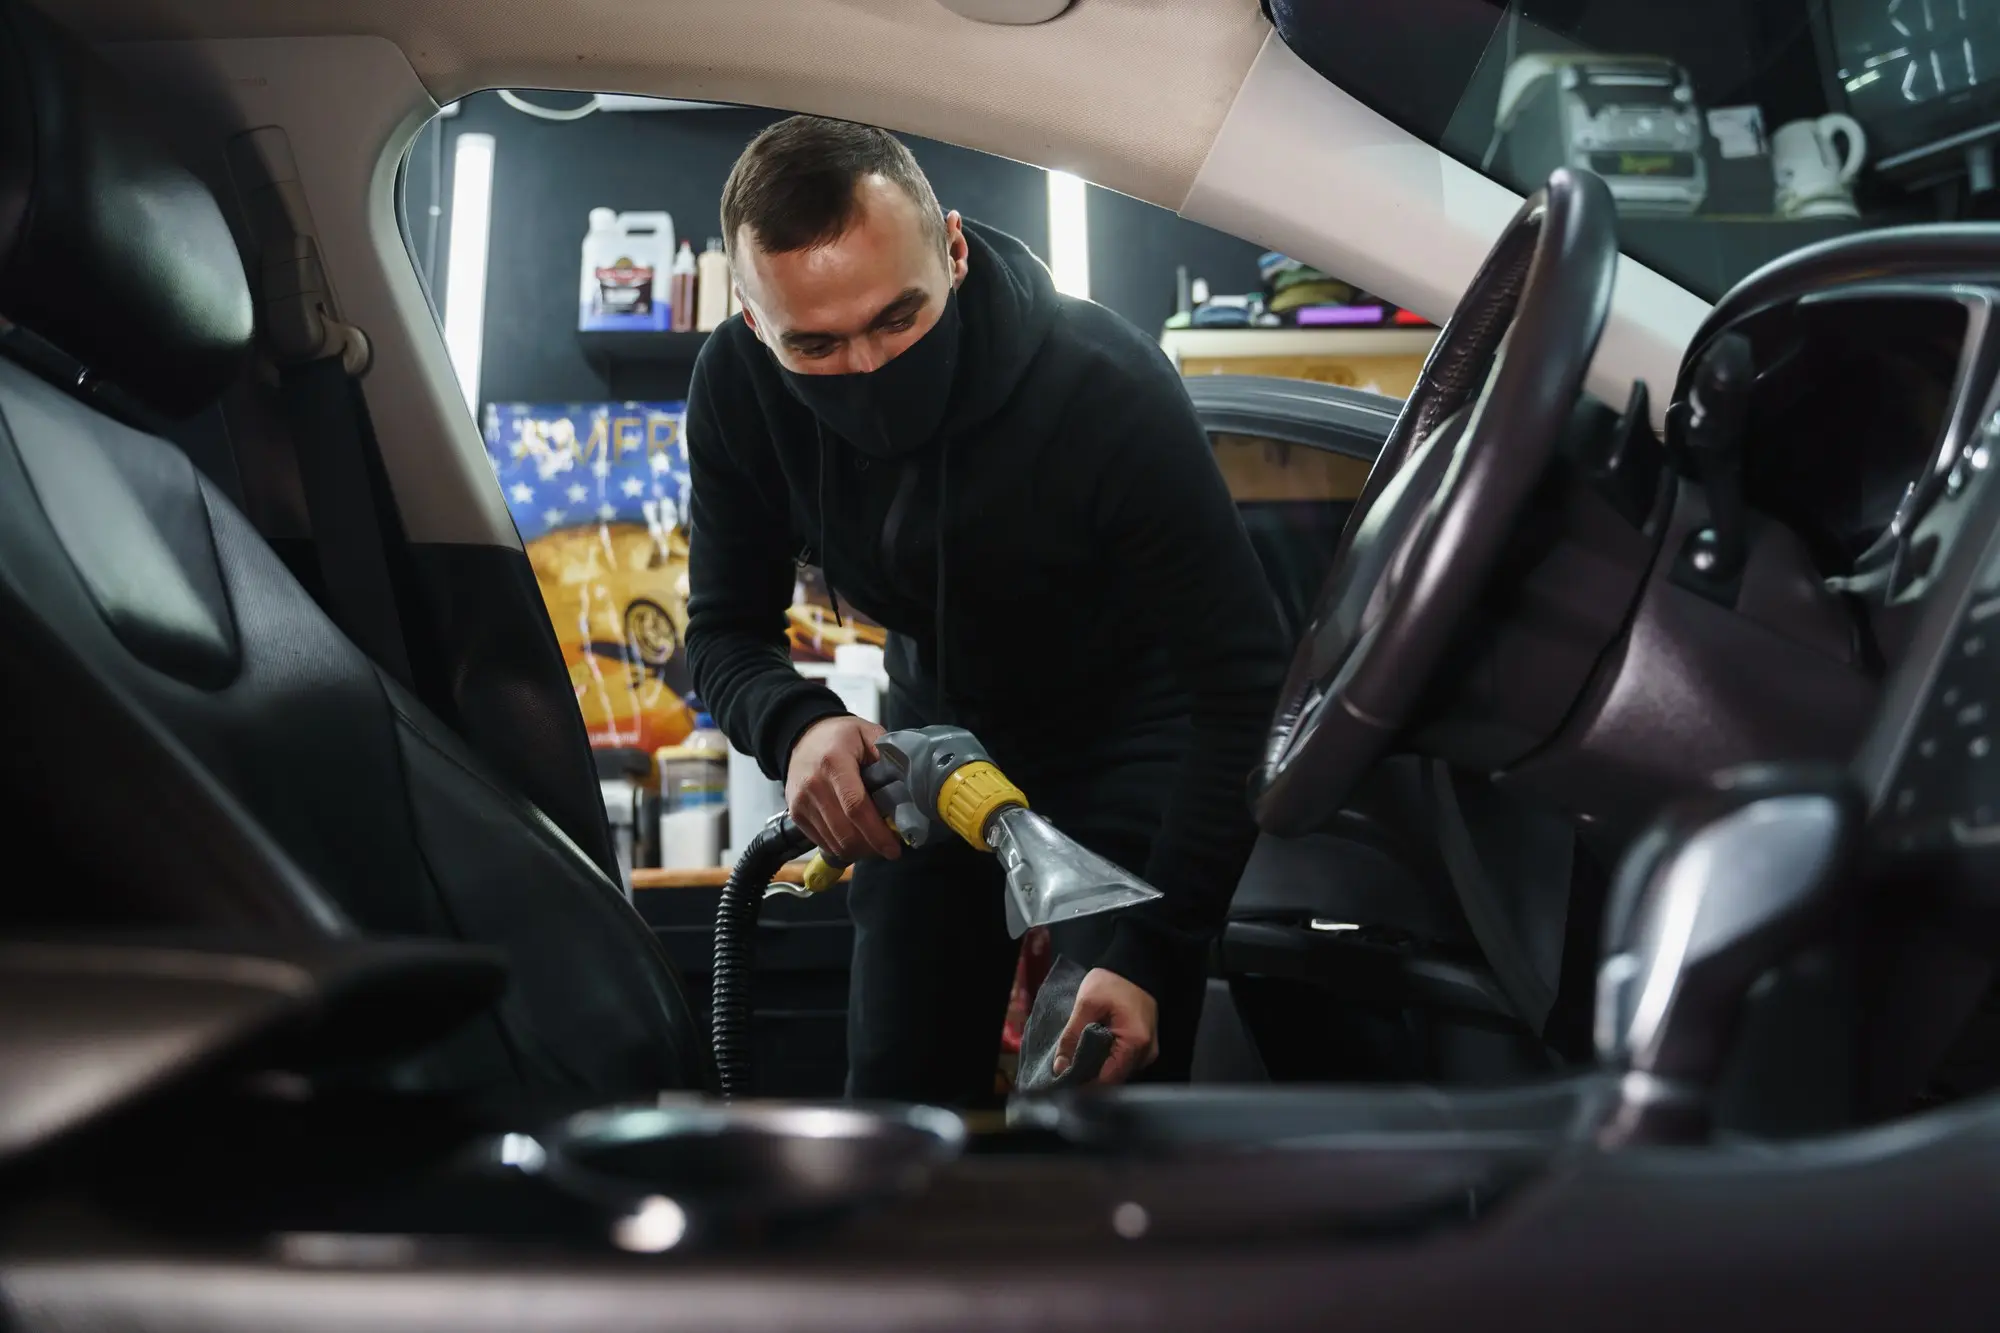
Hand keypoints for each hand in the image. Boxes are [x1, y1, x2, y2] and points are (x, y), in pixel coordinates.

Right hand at [786, 715, 902, 862]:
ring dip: (859, 850)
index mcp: (834, 762)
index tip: (894, 848)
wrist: (802, 736)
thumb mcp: (868, 734)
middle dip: (871, 847)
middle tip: (889, 846)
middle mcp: (813, 786)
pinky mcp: (796, 816)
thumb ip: (888, 758)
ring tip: (874, 841)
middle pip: (845, 832)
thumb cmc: (840, 736)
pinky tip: (856, 836)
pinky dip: (843, 847)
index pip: (856, 807)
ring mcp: (801, 803)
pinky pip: (823, 843)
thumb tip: (908, 788)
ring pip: (834, 843)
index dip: (877, 833)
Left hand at [1054, 968, 1157, 1085]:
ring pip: (1120, 1071)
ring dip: (1099, 1069)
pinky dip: (1108, 1060)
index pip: (1109, 1078)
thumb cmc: (1112, 981)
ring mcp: (1148, 1050)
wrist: (1134, 965)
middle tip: (1067, 1072)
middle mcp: (1147, 1052)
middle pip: (1116, 1078)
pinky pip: (1125, 1062)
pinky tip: (1092, 1053)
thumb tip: (1060, 1067)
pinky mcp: (1145, 1046)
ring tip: (1077, 1062)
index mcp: (1135, 1042)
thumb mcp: (1086, 1005)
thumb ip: (1071, 1036)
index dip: (1086, 1083)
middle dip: (1090, 1077)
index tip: (1065, 1082)